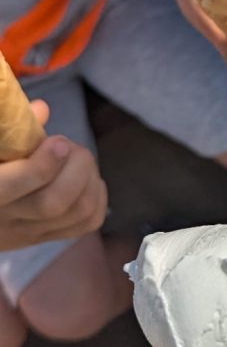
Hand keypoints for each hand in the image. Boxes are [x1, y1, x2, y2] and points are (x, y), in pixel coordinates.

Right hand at [0, 102, 106, 251]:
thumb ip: (8, 129)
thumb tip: (41, 109)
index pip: (10, 187)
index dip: (42, 165)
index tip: (59, 142)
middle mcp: (4, 218)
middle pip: (54, 203)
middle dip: (76, 168)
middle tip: (70, 146)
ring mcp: (27, 232)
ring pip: (78, 212)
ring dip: (90, 179)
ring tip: (78, 159)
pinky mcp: (47, 237)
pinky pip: (88, 223)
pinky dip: (98, 197)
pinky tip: (87, 180)